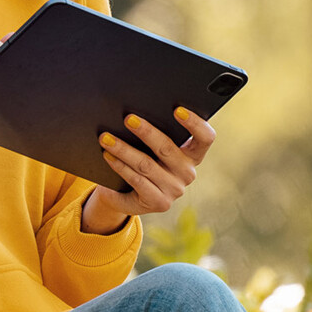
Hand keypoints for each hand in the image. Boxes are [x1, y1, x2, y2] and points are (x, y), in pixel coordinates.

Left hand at [82, 107, 216, 232]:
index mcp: (193, 155)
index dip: (195, 123)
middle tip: (127, 119)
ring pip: (146, 165)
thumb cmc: (144, 161)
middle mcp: (188, 173)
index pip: (205, 138)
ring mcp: (174, 190)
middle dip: (146, 132)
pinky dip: (120, 166)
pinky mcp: (159, 202)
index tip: (177, 109)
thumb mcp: (152, 148)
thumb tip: (135, 114)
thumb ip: (155, 133)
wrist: (128, 196)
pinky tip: (108, 156)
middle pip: (168, 148)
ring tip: (106, 138)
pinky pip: (136, 180)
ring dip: (123, 149)